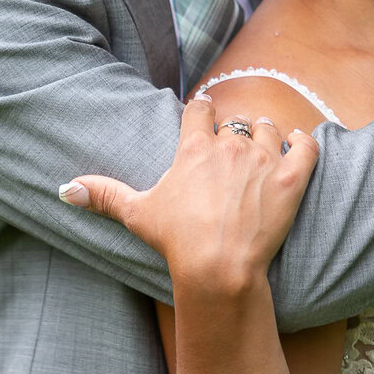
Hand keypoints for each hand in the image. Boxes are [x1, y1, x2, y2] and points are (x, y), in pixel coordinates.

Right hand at [58, 95, 318, 290]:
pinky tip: (300, 146)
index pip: (200, 109)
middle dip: (235, 132)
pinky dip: (304, 143)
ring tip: (265, 150)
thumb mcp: (137, 214)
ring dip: (268, 136)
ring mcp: (264, 158)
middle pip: (236, 121)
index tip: (205, 111)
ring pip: (269, 129)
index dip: (203, 109)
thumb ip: (105, 195)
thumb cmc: (177, 240)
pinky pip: (306, 146)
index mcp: (195, 147)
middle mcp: (230, 144)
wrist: (219, 265)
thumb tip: (66, 188)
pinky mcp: (293, 178)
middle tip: (234, 152)